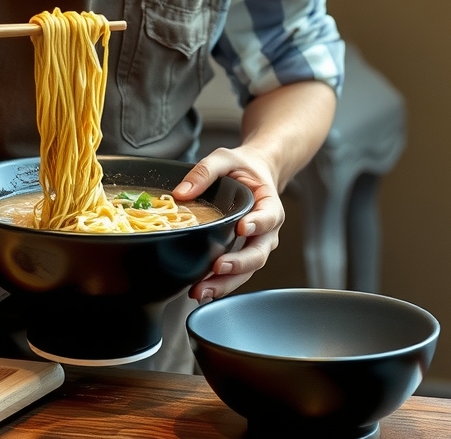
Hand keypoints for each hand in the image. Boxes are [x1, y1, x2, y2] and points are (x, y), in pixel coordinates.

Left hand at [174, 145, 284, 302]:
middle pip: (258, 253)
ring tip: (202, 290)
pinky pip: (236, 273)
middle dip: (239, 264)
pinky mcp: (242, 254)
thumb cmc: (242, 167)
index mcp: (269, 204)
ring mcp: (256, 245)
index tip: (243, 228)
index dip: (258, 223)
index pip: (268, 216)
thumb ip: (205, 171)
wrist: (255, 174)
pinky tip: (202, 290)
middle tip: (219, 267)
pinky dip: (220, 283)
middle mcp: (267, 230)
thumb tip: (181, 193)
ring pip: (247, 270)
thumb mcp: (225, 159)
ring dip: (226, 282)